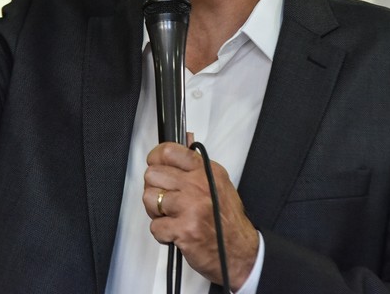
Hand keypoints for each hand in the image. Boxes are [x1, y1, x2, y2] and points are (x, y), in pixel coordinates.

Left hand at [143, 142, 258, 288]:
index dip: (156, 159)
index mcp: (206, 171)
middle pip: (152, 174)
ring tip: (171, 216)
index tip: (158, 167)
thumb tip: (185, 137)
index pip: (169, 151)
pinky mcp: (183, 230)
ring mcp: (191, 207)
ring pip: (150, 198)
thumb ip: (197, 163)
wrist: (240, 252)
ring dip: (156, 211)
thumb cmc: (227, 220)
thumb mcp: (217, 182)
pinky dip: (162, 233)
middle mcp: (198, 185)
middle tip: (166, 199)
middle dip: (155, 189)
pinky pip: (155, 226)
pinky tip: (176, 232)